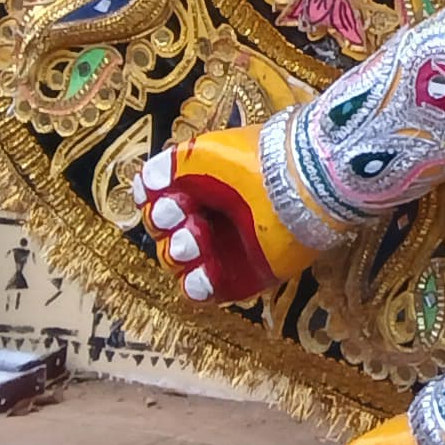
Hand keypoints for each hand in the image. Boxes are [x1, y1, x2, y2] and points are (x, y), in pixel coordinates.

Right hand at [133, 124, 311, 304]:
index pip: (157, 203)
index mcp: (200, 186)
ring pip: (178, 264)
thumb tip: (145, 185)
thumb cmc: (251, 161)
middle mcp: (209, 217)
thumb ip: (165, 169)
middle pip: (163, 234)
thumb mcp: (202, 154)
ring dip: (176, 253)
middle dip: (164, 225)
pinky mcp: (242, 275)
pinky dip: (196, 284)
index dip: (153, 204)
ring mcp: (224, 248)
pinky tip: (204, 269)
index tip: (165, 196)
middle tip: (181, 216)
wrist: (299, 184)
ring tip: (195, 242)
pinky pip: (202, 290)